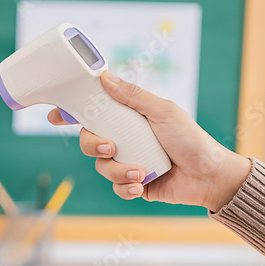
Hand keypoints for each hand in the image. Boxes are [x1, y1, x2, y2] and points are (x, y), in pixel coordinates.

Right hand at [48, 71, 251, 211]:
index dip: (72, 113)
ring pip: (101, 166)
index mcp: (128, 118)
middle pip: (89, 140)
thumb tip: (105, 77)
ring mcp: (127, 161)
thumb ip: (134, 96)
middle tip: (110, 148)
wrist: (209, 176)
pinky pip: (116, 188)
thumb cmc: (191, 139)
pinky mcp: (132, 183)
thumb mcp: (163, 112)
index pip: (94, 112)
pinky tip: (142, 185)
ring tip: (140, 172)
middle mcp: (124, 139)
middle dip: (93, 145)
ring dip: (117, 171)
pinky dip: (127, 187)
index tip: (55, 115)